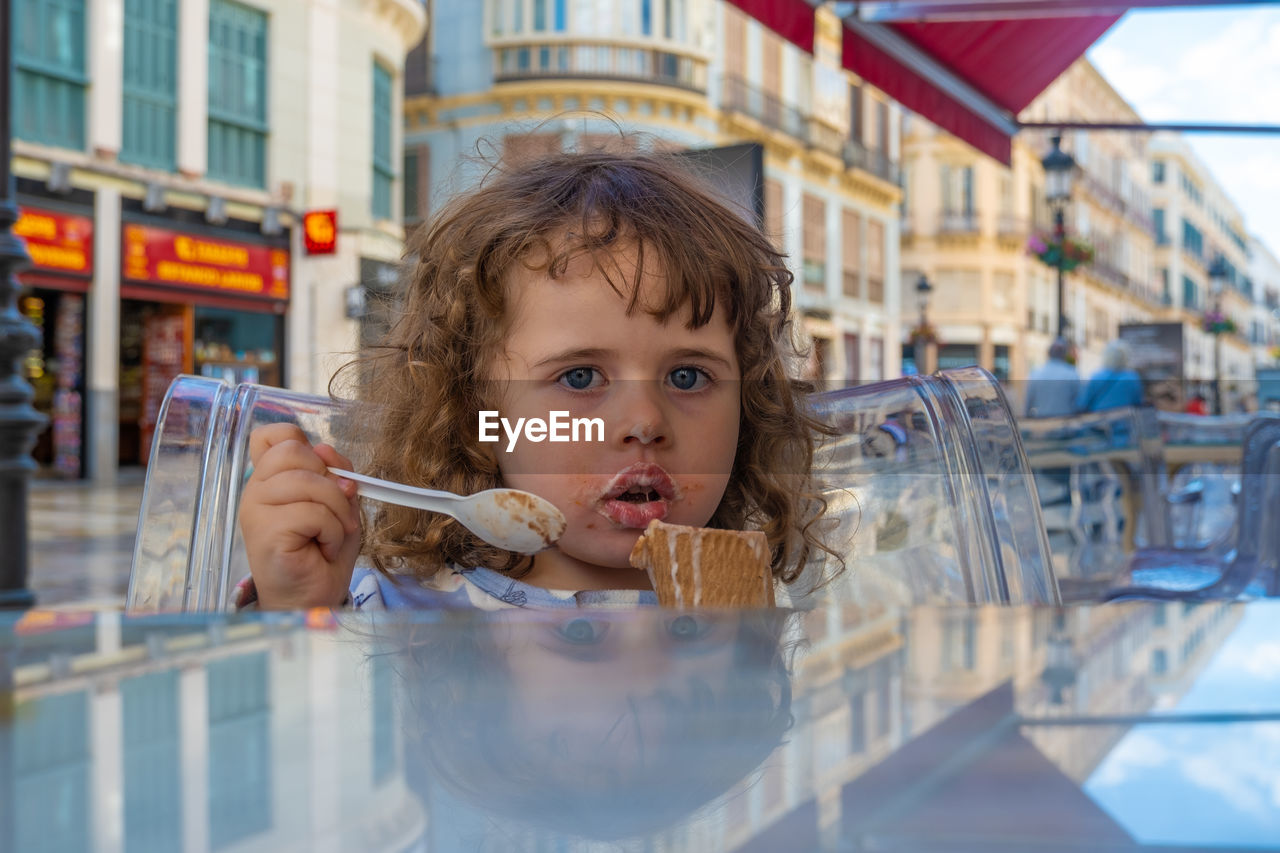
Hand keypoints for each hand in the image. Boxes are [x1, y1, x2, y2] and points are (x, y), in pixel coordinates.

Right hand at [239, 423, 362, 608]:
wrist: (314, 597)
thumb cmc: (323, 551)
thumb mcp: (340, 503)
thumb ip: (336, 472)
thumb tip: (325, 451)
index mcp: (271, 478)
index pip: (273, 434)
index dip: (302, 442)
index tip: (322, 470)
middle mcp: (256, 489)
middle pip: (296, 451)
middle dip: (331, 481)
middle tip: (336, 513)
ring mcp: (256, 509)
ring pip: (309, 482)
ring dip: (337, 511)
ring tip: (332, 535)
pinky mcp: (264, 531)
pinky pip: (312, 512)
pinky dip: (332, 531)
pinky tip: (325, 548)